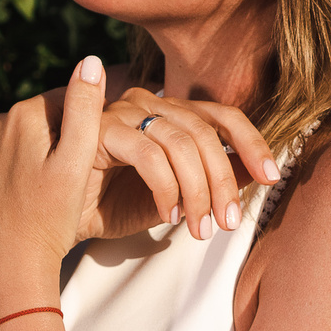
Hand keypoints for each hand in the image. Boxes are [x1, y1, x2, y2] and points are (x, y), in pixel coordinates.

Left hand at [0, 55, 111, 309]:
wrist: (6, 269)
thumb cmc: (48, 218)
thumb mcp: (76, 162)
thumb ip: (85, 108)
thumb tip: (89, 59)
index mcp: (21, 115)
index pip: (67, 102)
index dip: (91, 126)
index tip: (102, 154)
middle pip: (45, 122)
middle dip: (65, 142)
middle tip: (84, 178)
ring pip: (25, 143)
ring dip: (43, 157)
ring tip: (60, 193)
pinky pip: (5, 165)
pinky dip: (22, 175)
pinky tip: (35, 201)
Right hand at [89, 87, 278, 242]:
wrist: (58, 223)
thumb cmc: (113, 206)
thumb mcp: (176, 197)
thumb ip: (212, 180)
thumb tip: (257, 172)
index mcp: (167, 112)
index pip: (221, 115)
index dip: (252, 141)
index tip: (272, 175)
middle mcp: (146, 102)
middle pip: (204, 130)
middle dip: (223, 180)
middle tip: (228, 221)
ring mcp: (121, 111)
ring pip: (179, 142)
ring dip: (197, 191)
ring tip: (199, 228)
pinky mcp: (98, 128)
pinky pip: (148, 155)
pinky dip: (166, 189)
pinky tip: (168, 216)